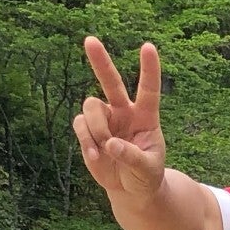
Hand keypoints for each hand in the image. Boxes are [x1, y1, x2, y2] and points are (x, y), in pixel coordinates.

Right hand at [72, 38, 168, 201]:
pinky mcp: (88, 130)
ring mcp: (105, 120)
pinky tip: (96, 156)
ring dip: (96, 127)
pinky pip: (80, 124)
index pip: (148, 89)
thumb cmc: (145, 175)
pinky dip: (86, 139)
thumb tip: (111, 144)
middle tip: (90, 39)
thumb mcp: (147, 169)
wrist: (131, 189)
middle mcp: (124, 112)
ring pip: (92, 106)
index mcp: (146, 117)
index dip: (149, 69)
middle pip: (111, 82)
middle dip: (100, 61)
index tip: (148, 47)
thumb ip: (132, 156)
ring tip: (105, 148)